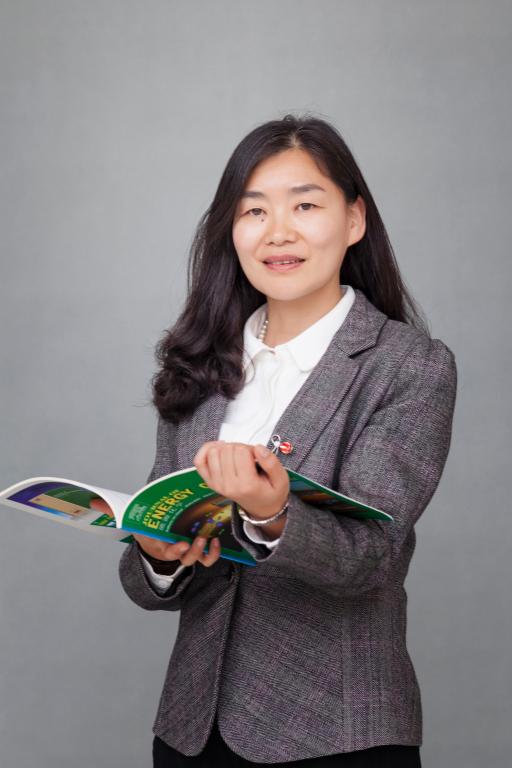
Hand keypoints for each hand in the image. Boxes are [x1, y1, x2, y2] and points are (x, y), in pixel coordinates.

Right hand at [89, 498, 220, 567]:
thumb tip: (91, 501)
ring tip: (208, 539)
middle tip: (198, 539)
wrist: (155, 538)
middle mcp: (174, 552)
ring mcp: (187, 552)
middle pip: (185, 558)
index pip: (167, 551)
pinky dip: (213, 553)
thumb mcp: (130, 519)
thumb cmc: (145, 528)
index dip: (174, 550)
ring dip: (204, 553)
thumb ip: (113, 510)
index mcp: (159, 546)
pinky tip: (216, 540)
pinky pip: (207, 557)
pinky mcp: (198, 550)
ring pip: (197, 560)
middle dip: (192, 551)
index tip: (180, 544)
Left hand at [193, 441, 289, 520]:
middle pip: (227, 449)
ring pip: (214, 452)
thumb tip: (258, 448)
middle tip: (249, 457)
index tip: (257, 457)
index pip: (241, 451)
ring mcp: (217, 484)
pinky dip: (207, 450)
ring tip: (237, 456)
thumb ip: (272, 463)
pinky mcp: (211, 482)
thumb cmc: (271, 493)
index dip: (251, 448)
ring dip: (226, 448)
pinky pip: (200, 461)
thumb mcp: (281, 479)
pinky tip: (219, 450)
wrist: (263, 508)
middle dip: (239, 448)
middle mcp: (229, 485)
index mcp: (247, 485)